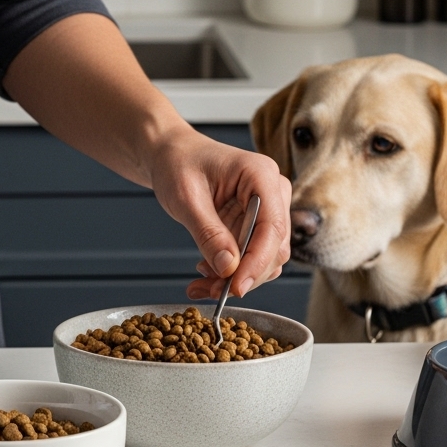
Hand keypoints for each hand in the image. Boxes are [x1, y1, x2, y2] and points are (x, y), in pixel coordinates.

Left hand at [146, 127, 292, 300]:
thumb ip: (208, 232)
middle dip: (244, 275)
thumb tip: (228, 268)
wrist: (171, 155)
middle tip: (210, 291)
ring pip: (265, 258)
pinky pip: (252, 256)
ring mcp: (267, 209)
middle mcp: (273, 192)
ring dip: (236, 278)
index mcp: (261, 175)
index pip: (272, 227)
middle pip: (274, 248)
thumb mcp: (186, 198)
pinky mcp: (256, 224)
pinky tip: (206, 273)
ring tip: (201, 285)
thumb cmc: (178, 163)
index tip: (236, 287)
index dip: (257, 262)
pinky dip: (232, 272)